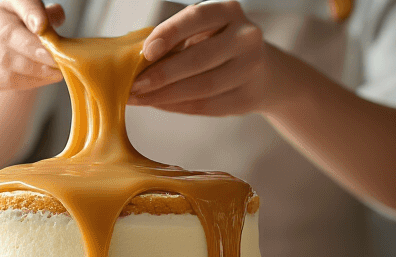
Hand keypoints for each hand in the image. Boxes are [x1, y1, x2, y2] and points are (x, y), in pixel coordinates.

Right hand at [0, 0, 66, 90]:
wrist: (12, 57)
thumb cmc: (29, 34)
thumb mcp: (42, 22)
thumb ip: (49, 19)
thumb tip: (57, 16)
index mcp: (5, 2)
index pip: (17, 2)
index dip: (30, 13)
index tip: (41, 27)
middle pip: (6, 32)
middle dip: (31, 47)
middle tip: (53, 59)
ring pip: (3, 58)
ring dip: (32, 68)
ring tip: (54, 72)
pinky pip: (0, 79)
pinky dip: (25, 81)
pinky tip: (43, 80)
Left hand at [129, 1, 282, 116]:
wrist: (262, 71)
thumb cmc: (218, 46)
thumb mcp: (202, 33)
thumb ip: (175, 41)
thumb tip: (134, 61)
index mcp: (229, 11)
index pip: (196, 18)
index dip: (169, 34)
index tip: (146, 51)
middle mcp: (246, 36)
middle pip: (199, 58)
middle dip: (162, 74)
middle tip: (133, 85)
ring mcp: (252, 68)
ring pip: (203, 87)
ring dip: (165, 95)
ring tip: (140, 98)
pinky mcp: (249, 97)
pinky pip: (207, 105)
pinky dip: (178, 106)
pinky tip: (159, 104)